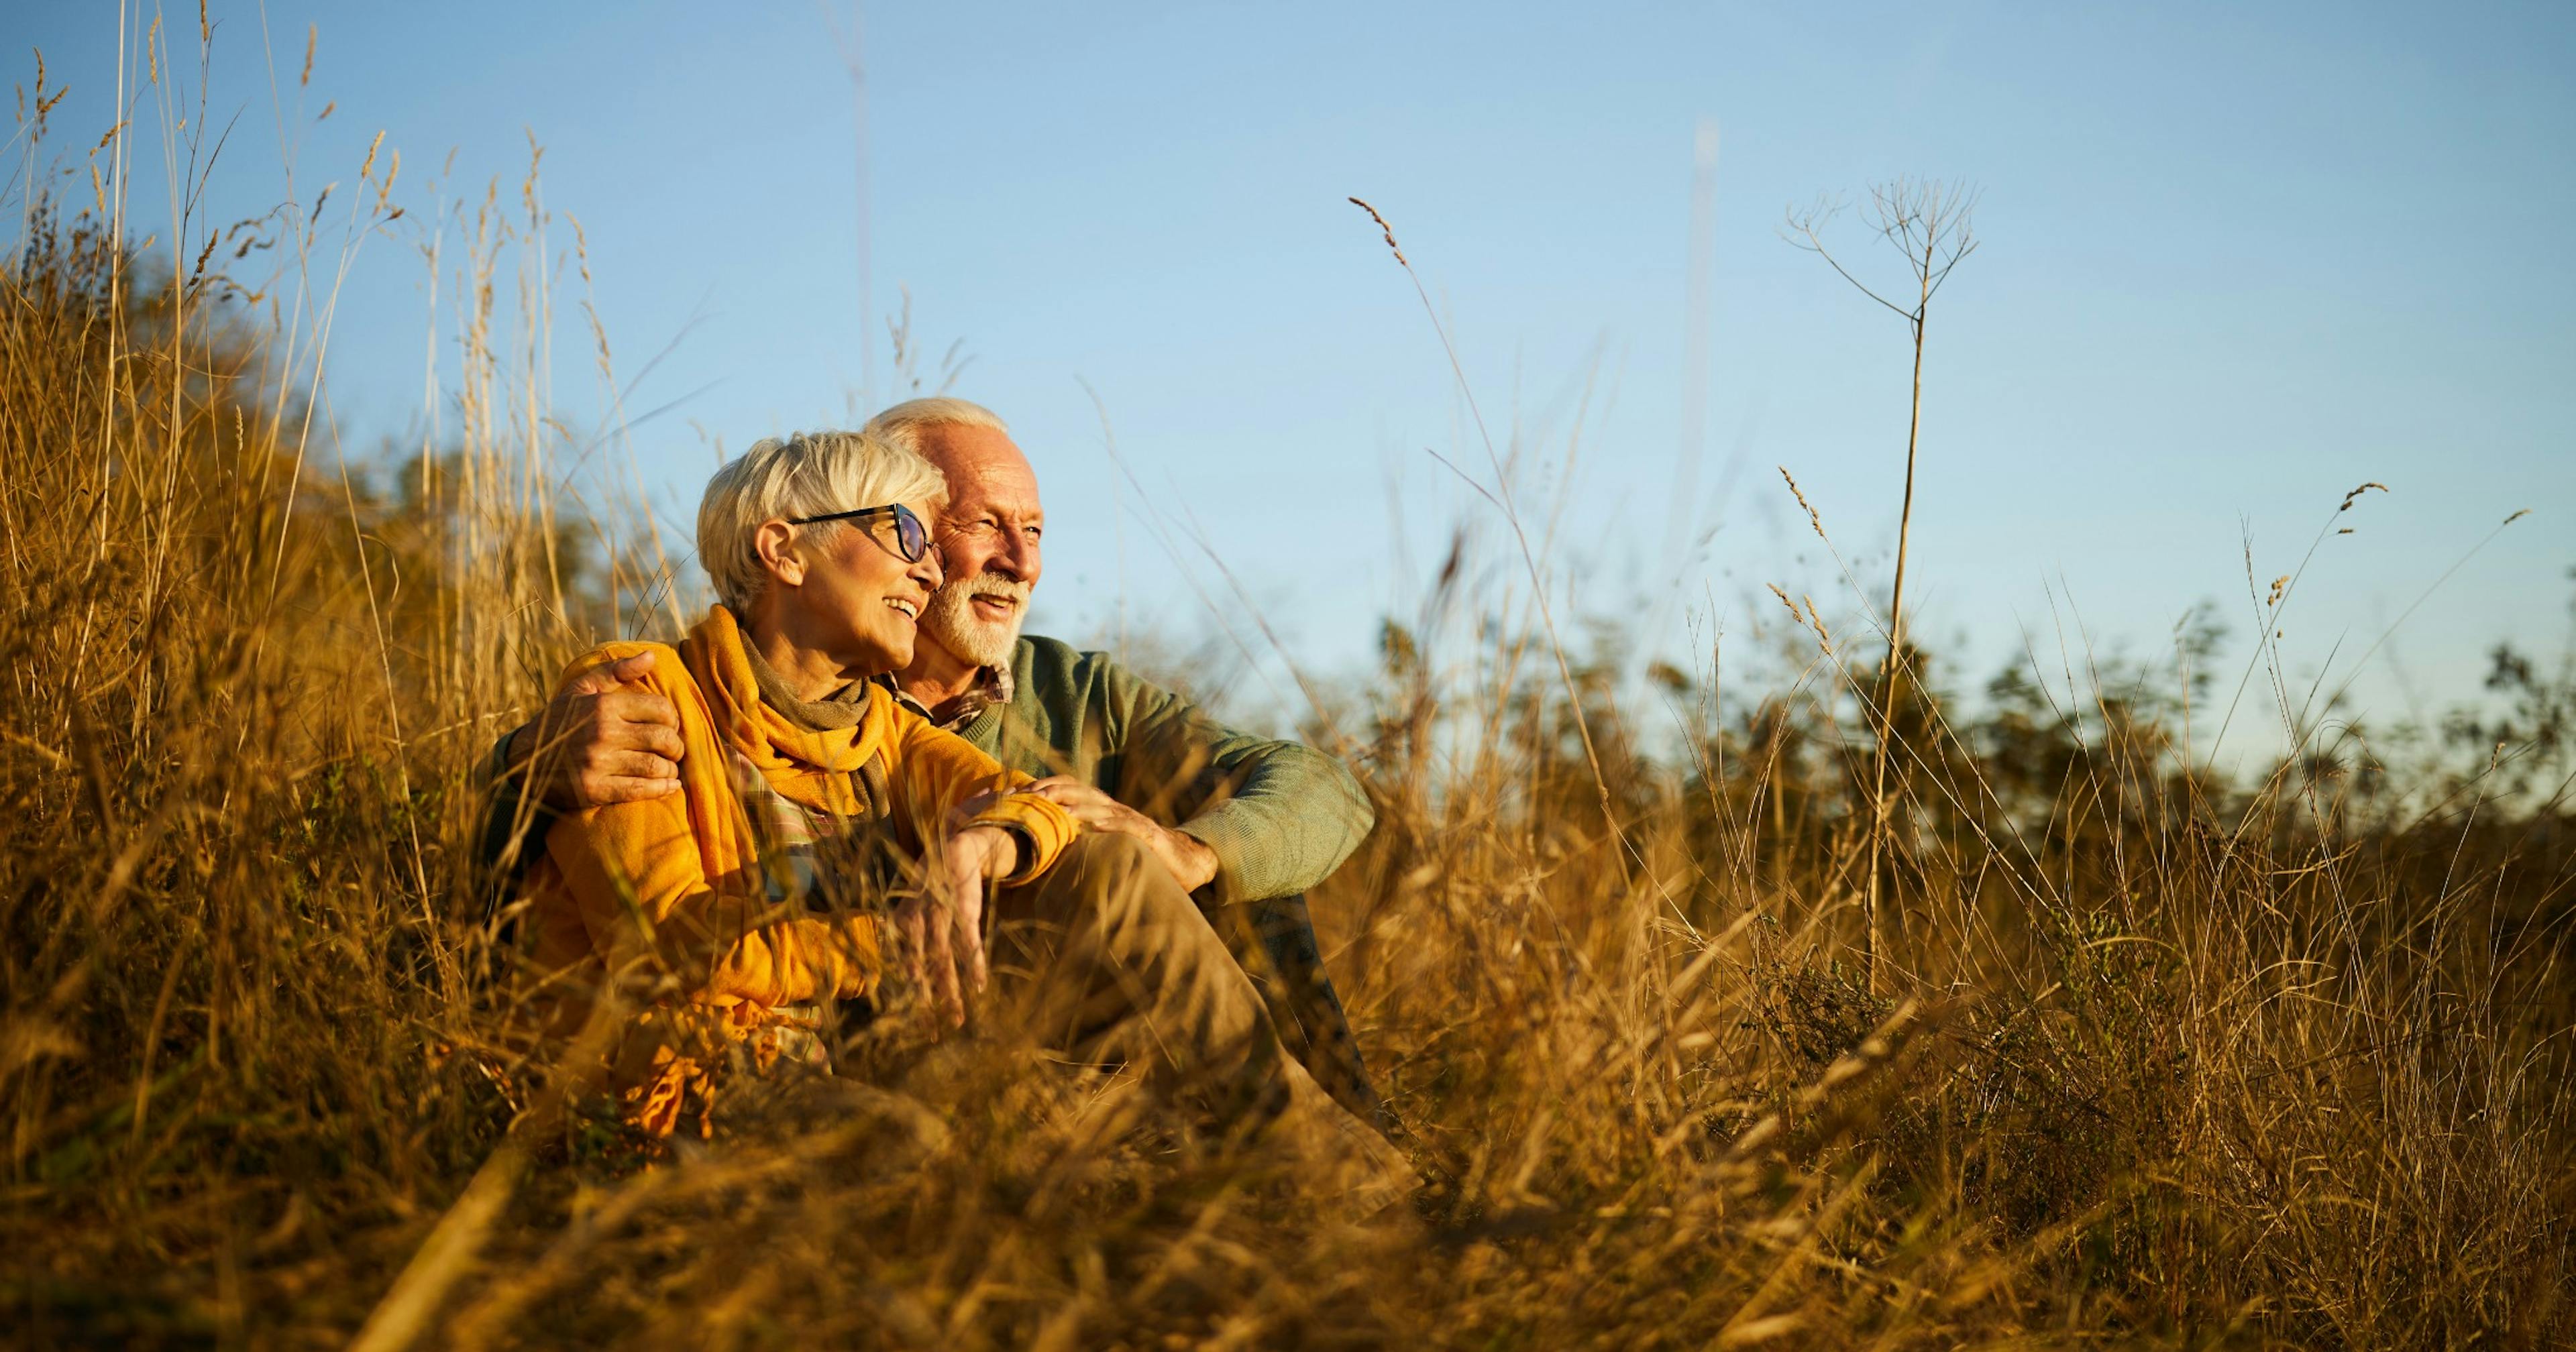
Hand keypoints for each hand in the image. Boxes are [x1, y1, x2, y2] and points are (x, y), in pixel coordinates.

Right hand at [508, 652, 685, 810]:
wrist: (521, 762)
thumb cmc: (559, 721)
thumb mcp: (582, 689)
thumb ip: (617, 670)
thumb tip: (652, 656)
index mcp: (603, 706)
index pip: (660, 709)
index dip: (673, 718)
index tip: (670, 725)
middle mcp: (603, 733)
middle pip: (663, 739)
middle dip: (677, 746)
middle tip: (674, 750)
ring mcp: (599, 763)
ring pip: (656, 766)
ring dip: (671, 770)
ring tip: (669, 768)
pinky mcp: (595, 790)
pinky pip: (640, 790)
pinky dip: (661, 789)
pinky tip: (669, 786)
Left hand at [894, 824, 1013, 1030]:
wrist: (953, 846)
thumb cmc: (930, 884)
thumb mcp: (909, 906)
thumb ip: (901, 934)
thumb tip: (889, 969)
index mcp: (900, 924)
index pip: (900, 969)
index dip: (905, 998)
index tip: (910, 1027)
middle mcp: (915, 921)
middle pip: (919, 971)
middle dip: (925, 1005)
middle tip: (931, 1035)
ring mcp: (941, 914)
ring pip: (943, 961)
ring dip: (950, 992)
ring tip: (957, 1021)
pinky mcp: (964, 908)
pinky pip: (968, 942)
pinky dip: (974, 964)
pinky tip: (978, 986)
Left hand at [1022, 776, 1219, 892]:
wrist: (1180, 860)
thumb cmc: (1137, 853)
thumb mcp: (1102, 843)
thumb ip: (1078, 838)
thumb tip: (1042, 842)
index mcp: (1100, 807)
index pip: (1067, 787)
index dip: (1043, 786)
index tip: (1017, 792)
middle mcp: (1112, 807)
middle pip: (1078, 789)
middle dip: (1052, 789)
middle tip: (1028, 795)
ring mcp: (1129, 819)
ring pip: (1098, 804)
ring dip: (1074, 803)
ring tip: (1052, 805)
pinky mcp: (1145, 833)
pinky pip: (1124, 825)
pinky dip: (1107, 822)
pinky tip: (1091, 824)